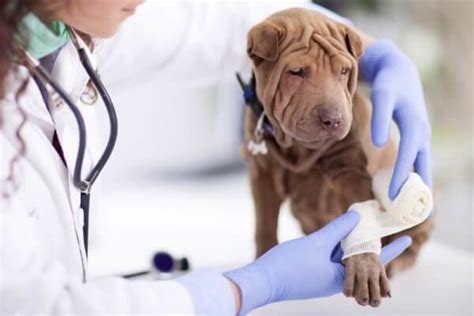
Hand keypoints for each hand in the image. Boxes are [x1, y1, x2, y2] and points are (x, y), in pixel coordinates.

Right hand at [225, 211, 411, 314]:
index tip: (408, 239)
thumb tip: (358, 216)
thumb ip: (337, 229)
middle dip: (371, 244)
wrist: (263, 281)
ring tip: (363, 229)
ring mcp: (323, 278)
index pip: (374, 261)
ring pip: (345, 259)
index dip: (392, 248)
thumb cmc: (290, 265)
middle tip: (384, 228)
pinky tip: (338, 235)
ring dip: (354, 244)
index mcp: (342, 277)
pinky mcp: (313, 274)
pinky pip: (332, 259)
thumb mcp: (316, 243)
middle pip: (360, 261)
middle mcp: (336, 280)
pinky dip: (338, 247)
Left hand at [359, 39, 431, 198]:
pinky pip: (419, 159)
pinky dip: (417, 175)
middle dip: (417, 189)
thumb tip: (379, 144)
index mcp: (414, 124)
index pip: (408, 155)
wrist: (399, 71)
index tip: (392, 197)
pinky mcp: (417, 136)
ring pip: (424, 164)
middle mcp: (422, 132)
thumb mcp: (383, 95)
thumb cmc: (388, 83)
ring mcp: (422, 134)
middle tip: (413, 215)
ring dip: (420, 185)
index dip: (401, 176)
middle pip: (422, 165)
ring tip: (418, 210)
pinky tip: (410, 189)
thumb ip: (380, 117)